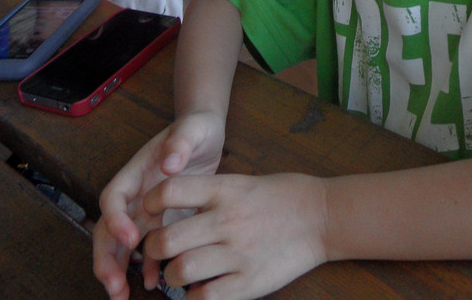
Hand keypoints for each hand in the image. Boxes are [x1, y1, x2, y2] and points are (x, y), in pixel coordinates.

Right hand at [93, 112, 225, 299]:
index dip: (116, 220)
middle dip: (106, 257)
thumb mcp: (192, 129)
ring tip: (121, 296)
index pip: (113, 197)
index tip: (131, 239)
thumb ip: (179, 142)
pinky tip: (154, 283)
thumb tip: (169, 162)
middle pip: (108, 228)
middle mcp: (135, 193)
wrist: (206, 133)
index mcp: (136, 171)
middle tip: (114, 285)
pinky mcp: (162, 220)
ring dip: (117, 269)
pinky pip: (147, 247)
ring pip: (122, 244)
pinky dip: (147, 266)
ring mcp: (146, 209)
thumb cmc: (196, 128)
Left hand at [142, 172, 328, 298]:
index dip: (150, 202)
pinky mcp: (249, 282)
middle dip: (153, 249)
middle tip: (158, 251)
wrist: (322, 216)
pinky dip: (194, 297)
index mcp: (225, 190)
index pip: (170, 190)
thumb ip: (209, 195)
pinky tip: (200, 289)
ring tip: (179, 273)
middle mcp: (227, 220)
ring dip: (172, 277)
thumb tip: (172, 208)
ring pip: (181, 271)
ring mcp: (238, 253)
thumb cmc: (282, 195)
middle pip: (166, 240)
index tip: (149, 211)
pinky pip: (205, 298)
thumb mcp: (243, 182)